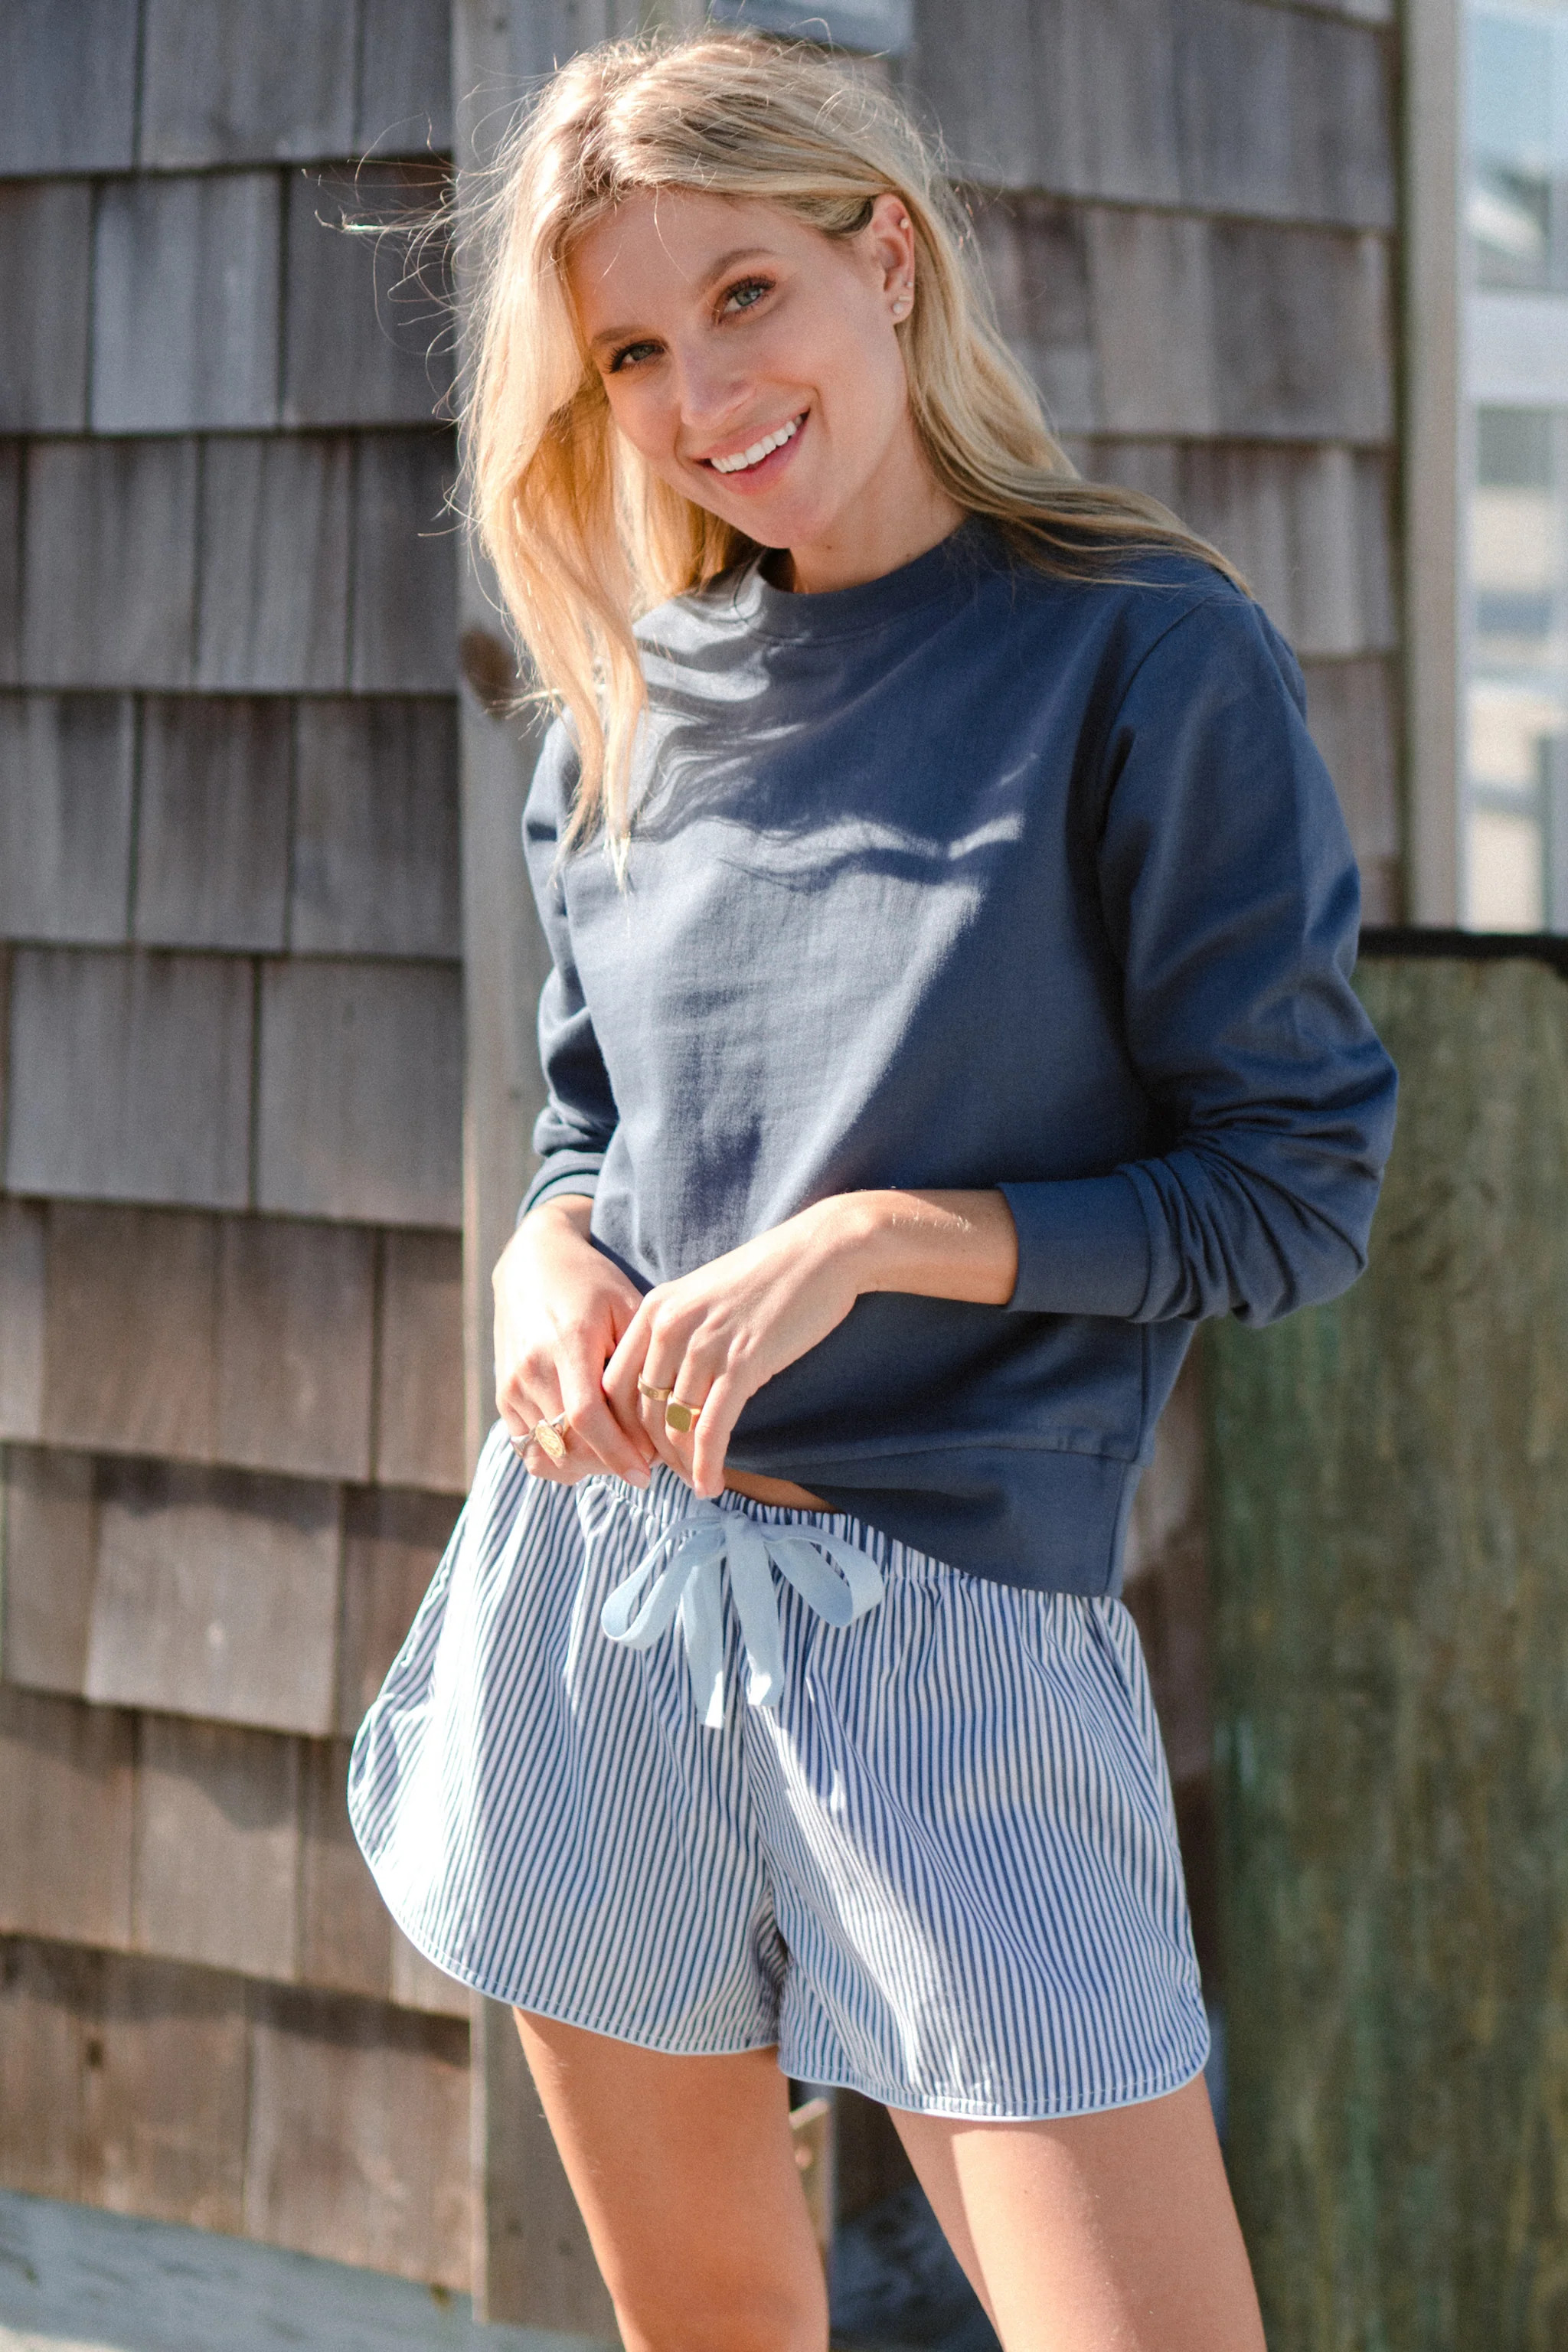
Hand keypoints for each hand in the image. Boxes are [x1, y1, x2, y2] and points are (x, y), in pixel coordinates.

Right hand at [493, 1196, 656, 1486]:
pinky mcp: (503, 1396)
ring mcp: (512, 1385)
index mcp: (568, 1342)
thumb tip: (658, 1419)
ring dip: (585, 1465)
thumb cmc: (592, 1284)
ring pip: (547, 1453)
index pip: (587, 1417)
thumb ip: (639, 1361)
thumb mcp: (626, 1306)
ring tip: (617, 1455)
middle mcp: (532, 1368)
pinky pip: (528, 1449)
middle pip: (567, 1443)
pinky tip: (589, 1450)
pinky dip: (559, 1459)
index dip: (617, 1453)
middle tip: (643, 1462)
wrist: (531, 1263)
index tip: (646, 1474)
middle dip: (608, 1464)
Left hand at [602, 1200, 859, 1499]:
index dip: (619, 1427)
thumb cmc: (768, 1279)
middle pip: (640, 1410)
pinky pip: (712, 1429)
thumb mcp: (704, 1299)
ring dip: (682, 1466)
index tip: (638, 1450)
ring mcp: (705, 1345)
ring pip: (674, 1426)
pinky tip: (712, 1485)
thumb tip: (665, 1391)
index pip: (613, 1383)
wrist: (823, 1252)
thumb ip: (677, 1336)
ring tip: (695, 1484)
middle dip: (650, 1453)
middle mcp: (670, 1326)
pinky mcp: (743, 1364)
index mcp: (655, 1309)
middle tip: (667, 1477)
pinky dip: (708, 1465)